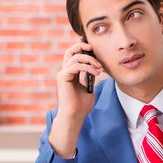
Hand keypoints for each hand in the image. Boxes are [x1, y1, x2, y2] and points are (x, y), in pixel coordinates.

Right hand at [48, 41, 103, 158]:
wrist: (75, 115)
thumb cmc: (81, 105)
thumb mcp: (89, 88)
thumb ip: (90, 77)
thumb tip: (97, 68)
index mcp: (70, 73)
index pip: (74, 55)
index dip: (82, 49)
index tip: (94, 49)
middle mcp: (65, 71)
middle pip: (70, 51)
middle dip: (82, 47)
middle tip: (93, 49)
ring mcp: (63, 74)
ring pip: (76, 57)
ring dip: (90, 60)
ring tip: (99, 68)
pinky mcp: (63, 77)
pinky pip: (76, 66)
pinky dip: (88, 68)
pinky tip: (96, 73)